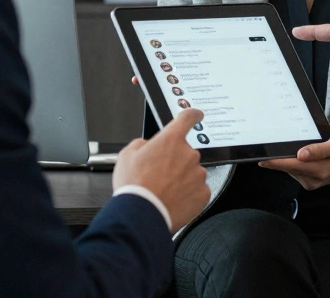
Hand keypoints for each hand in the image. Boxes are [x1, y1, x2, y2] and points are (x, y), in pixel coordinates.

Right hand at [112, 108, 209, 232]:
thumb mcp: (126, 156)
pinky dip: (188, 194)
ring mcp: (198, 174)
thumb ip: (141, 144)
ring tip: (164, 191)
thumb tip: (146, 146)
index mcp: (171, 140)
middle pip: (186, 152)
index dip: (192, 115)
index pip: (188, 118)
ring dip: (182, 178)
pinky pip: (198, 189)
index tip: (196, 115)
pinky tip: (173, 199)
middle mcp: (188, 154)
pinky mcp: (203, 193)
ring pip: (192, 172)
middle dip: (175, 161)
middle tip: (159, 175)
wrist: (142, 215)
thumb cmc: (134, 186)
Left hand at [258, 132, 329, 190]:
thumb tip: (300, 155)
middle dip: (276, 157)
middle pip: (288, 167)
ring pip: (290, 168)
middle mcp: (312, 179)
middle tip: (266, 143)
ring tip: (286, 144)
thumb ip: (320, 150)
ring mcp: (309, 182)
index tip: (260, 157)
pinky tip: (295, 153)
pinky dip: (291, 161)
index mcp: (320, 170)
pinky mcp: (308, 181)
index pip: (291, 165)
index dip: (275, 162)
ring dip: (285, 158)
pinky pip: (294, 170)